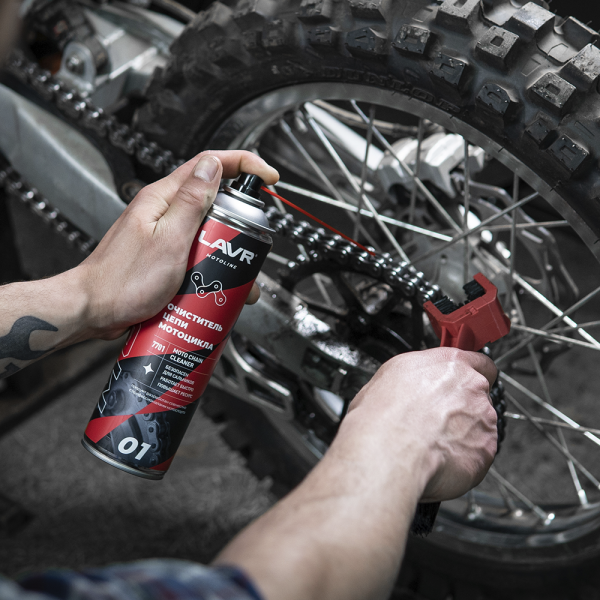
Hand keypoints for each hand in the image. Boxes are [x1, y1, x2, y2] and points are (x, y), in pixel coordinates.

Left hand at [76, 150, 278, 338]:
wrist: (93, 310)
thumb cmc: (123, 279)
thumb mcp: (169, 239)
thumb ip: (192, 201)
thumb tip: (213, 166)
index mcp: (164, 198)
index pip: (210, 165)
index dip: (245, 164)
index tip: (269, 178)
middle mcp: (164, 212)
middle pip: (214, 202)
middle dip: (239, 223)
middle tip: (247, 247)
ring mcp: (163, 234)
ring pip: (208, 231)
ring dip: (226, 251)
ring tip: (232, 278)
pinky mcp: (164, 255)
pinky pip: (196, 252)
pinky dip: (210, 266)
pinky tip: (212, 285)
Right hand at [344, 347, 497, 501]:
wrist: (390, 448)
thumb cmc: (385, 412)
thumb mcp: (392, 373)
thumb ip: (419, 373)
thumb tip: (414, 382)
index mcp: (452, 363)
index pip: (479, 362)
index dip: (470, 375)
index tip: (460, 384)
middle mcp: (474, 387)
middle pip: (480, 395)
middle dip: (464, 407)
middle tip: (437, 418)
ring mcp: (483, 418)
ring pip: (481, 425)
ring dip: (464, 432)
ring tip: (434, 441)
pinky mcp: (486, 448)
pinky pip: (480, 452)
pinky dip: (466, 456)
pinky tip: (441, 456)